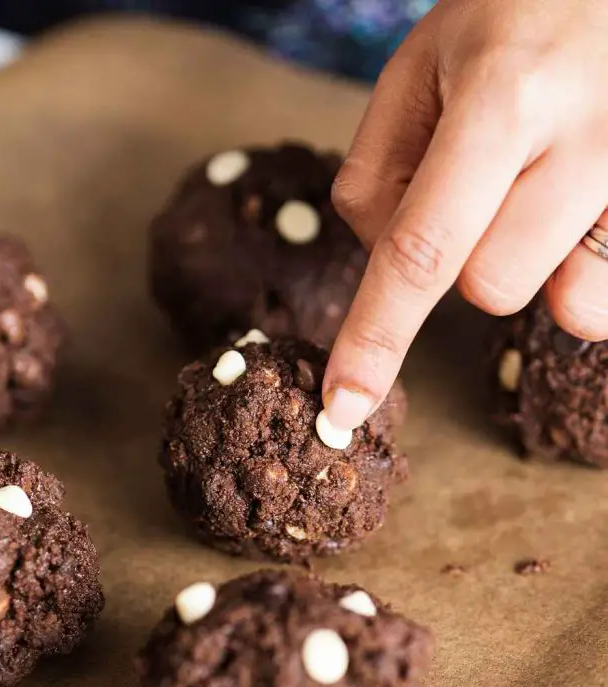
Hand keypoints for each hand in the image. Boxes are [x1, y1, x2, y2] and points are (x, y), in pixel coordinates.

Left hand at [322, 0, 607, 430]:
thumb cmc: (514, 16)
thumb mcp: (419, 69)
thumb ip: (379, 175)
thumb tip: (389, 272)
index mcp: (504, 98)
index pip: (421, 249)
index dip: (377, 337)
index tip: (343, 408)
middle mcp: (589, 138)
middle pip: (492, 287)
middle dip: (470, 257)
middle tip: (493, 180)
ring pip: (571, 305)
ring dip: (540, 264)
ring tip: (550, 187)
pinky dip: (589, 268)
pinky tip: (585, 206)